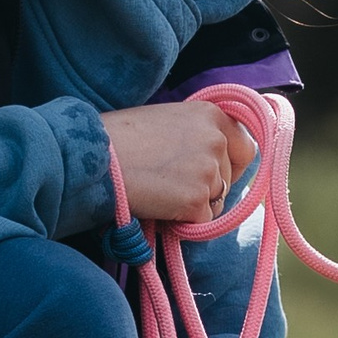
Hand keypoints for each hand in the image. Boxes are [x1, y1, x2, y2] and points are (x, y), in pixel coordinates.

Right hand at [101, 101, 251, 223]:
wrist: (92, 157)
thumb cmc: (118, 138)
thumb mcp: (167, 121)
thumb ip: (196, 136)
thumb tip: (214, 163)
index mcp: (211, 114)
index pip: (245, 148)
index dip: (230, 165)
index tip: (212, 174)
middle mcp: (216, 139)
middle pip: (230, 179)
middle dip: (208, 188)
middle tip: (173, 186)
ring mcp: (208, 170)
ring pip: (216, 202)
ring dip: (192, 205)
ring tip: (158, 192)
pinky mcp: (196, 199)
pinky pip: (201, 222)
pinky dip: (182, 223)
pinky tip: (158, 205)